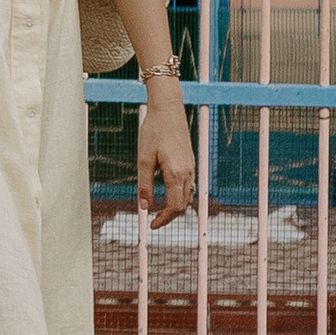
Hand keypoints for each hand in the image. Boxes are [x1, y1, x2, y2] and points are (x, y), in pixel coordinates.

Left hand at [138, 67, 196, 224]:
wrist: (168, 109)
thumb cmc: (153, 131)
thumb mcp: (144, 158)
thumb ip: (144, 185)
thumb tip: (144, 207)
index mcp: (176, 173)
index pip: (174, 207)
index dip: (163, 219)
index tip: (151, 226)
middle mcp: (188, 172)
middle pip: (183, 205)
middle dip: (169, 217)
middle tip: (154, 222)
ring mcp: (191, 167)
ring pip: (188, 196)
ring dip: (176, 208)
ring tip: (160, 212)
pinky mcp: (190, 162)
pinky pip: (189, 186)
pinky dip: (180, 196)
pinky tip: (169, 195)